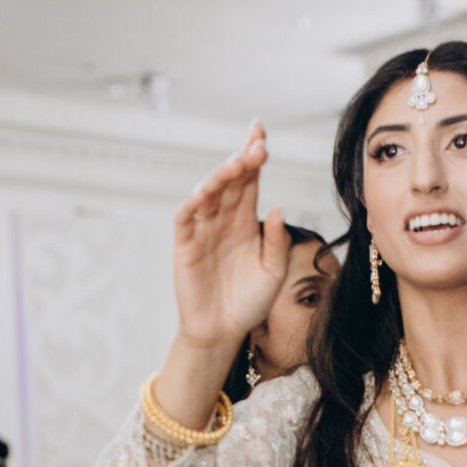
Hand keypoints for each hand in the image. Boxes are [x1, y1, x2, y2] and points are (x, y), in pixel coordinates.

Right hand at [172, 122, 292, 356]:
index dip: (254, 156)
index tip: (261, 135)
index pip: (250, 180)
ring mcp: (204, 230)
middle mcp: (225, 219)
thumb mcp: (273, 271)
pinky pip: (187, 218)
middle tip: (256, 147)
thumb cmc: (250, 302)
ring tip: (237, 164)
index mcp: (247, 221)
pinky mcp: (186, 245)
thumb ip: (277, 242)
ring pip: (209, 193)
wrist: (224, 331)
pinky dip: (194, 203)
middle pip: (231, 181)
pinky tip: (205, 192)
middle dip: (242, 160)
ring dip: (221, 176)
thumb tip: (280, 207)